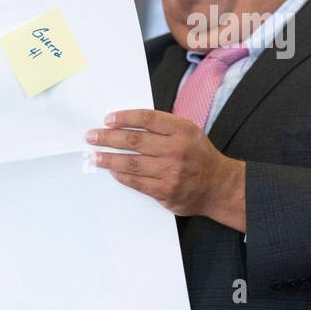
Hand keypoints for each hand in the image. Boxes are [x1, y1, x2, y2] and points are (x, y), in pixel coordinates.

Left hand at [86, 109, 246, 229]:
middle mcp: (176, 150)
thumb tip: (127, 124)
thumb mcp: (189, 132)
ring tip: (95, 156)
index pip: (147, 119)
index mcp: (182, 130)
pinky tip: (112, 170)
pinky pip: (137, 182)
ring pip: (132, 163)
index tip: (108, 119)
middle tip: (91, 136)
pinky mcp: (165, 192)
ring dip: (109, 158)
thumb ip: (163, 127)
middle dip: (108, 137)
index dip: (125, 117)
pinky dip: (122, 175)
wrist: (218, 186)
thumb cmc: (199, 156)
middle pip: (135, 140)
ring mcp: (171, 172)